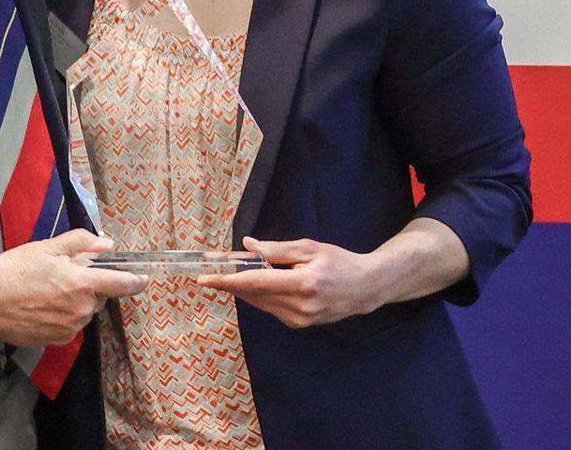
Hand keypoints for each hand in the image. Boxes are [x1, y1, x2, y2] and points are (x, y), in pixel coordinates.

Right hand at [0, 230, 146, 346]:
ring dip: (75, 302)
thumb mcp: (48, 247)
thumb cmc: (16, 269)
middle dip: (89, 287)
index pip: (121, 284)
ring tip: (48, 292)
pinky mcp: (55, 341)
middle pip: (98, 298)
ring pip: (83, 313)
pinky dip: (62, 316)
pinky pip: (69, 326)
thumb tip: (107, 244)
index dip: (135, 281)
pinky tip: (42, 307)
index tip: (142, 279)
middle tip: (64, 276)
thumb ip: (81, 243)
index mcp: (82, 284)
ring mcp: (69, 328)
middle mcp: (81, 310)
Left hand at [197, 236, 386, 328]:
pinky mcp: (299, 325)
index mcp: (303, 284)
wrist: (365, 288)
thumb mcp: (309, 248)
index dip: (227, 281)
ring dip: (245, 289)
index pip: (256, 283)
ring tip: (235, 273)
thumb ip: (277, 249)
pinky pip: (270, 308)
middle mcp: (300, 307)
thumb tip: (248, 247)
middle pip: (254, 295)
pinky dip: (261, 295)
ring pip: (260, 303)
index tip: (205, 279)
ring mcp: (300, 319)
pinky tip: (262, 284)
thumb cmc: (339, 261)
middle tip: (212, 270)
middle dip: (231, 282)